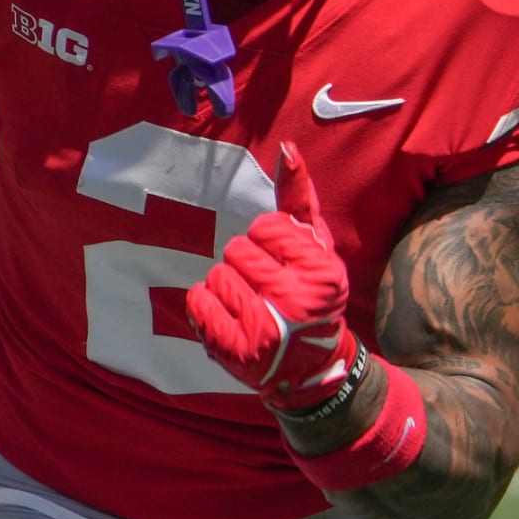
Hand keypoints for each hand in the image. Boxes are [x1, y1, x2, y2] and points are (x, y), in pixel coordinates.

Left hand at [184, 142, 353, 407]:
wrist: (312, 369)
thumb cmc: (312, 296)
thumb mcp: (319, 249)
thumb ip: (301, 199)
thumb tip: (287, 149)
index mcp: (320, 270)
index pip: (265, 227)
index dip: (266, 242)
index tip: (282, 264)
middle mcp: (295, 300)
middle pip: (236, 250)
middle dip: (245, 265)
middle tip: (264, 289)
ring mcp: (264, 328)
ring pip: (216, 275)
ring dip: (225, 287)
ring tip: (249, 306)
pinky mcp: (235, 351)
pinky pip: (198, 303)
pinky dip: (206, 308)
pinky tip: (230, 321)